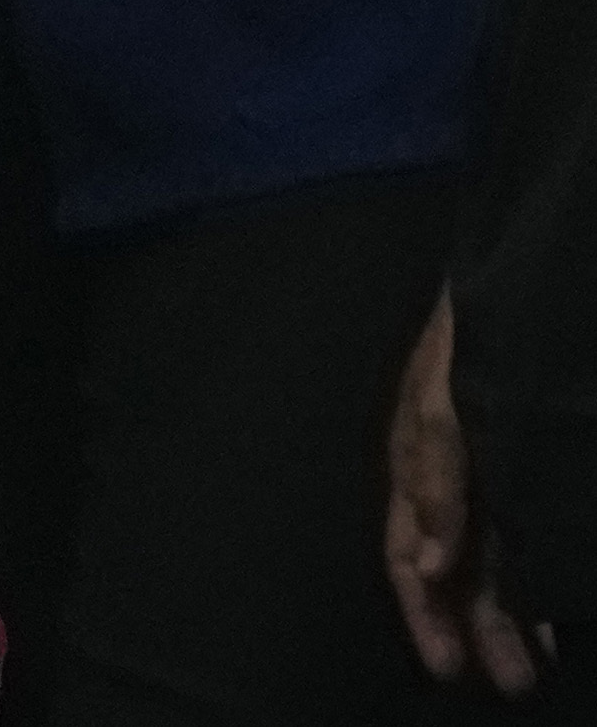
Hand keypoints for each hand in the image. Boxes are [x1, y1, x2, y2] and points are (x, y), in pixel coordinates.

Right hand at [391, 290, 552, 694]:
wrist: (529, 277)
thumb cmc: (476, 340)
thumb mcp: (446, 405)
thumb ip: (436, 481)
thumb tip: (420, 564)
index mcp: (413, 458)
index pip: (405, 552)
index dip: (424, 611)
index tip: (450, 668)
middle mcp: (448, 472)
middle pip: (452, 565)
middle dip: (477, 625)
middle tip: (512, 681)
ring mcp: (490, 467)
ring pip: (494, 556)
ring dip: (511, 610)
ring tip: (535, 662)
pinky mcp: (525, 460)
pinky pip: (524, 530)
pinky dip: (538, 572)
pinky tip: (555, 602)